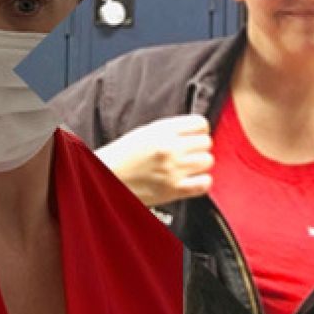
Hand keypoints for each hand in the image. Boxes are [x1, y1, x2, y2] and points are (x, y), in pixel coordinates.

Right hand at [95, 114, 213, 205]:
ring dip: (200, 164)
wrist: (106, 178)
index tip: (196, 135)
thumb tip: (195, 132)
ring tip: (189, 166)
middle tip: (189, 152)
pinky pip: (204, 183)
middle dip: (199, 147)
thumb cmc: (123, 156)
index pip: (200, 123)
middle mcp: (170, 148)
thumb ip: (171, 130)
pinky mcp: (174, 189)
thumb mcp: (145, 132)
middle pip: (206, 142)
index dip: (200, 130)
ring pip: (208, 161)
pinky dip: (202, 181)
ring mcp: (173, 169)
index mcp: (163, 130)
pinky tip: (192, 179)